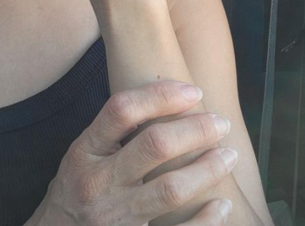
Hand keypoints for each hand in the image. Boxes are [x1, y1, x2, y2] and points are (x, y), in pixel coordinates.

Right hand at [29, 80, 235, 225]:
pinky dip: (205, 220)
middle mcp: (100, 182)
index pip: (121, 110)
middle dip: (195, 130)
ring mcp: (116, 216)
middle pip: (153, 146)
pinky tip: (222, 205)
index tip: (193, 91)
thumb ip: (111, 132)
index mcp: (85, 151)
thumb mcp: (81, 154)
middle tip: (220, 123)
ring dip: (208, 170)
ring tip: (229, 155)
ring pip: (171, 189)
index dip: (160, 95)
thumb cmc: (75, 189)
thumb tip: (162, 97)